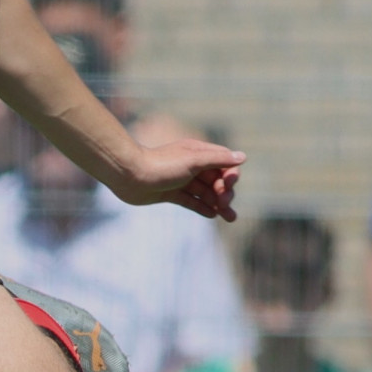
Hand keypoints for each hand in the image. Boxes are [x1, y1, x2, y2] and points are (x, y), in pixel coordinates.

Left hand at [109, 134, 243, 220]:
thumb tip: (243, 157)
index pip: (224, 163)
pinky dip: (202, 207)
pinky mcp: (170, 193)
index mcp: (198, 153)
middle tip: (224, 203)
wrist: (128, 175)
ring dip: (219, 204)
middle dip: (225, 192)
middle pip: (216, 180)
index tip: (227, 186)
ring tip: (231, 218)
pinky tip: (213, 216)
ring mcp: (180, 180)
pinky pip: (191, 201)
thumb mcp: (193, 160)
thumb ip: (218, 159)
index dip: (230, 176)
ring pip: (205, 193)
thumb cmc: (162, 165)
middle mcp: (191, 165)